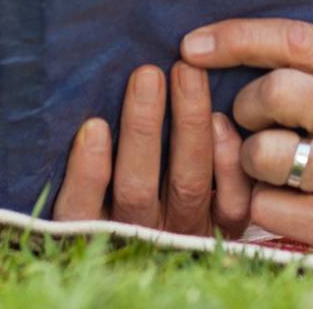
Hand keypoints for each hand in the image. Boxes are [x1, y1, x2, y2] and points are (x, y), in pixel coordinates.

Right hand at [51, 62, 251, 236]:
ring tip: (186, 74)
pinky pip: (230, 203)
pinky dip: (226, 161)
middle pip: (137, 189)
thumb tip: (89, 101)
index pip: (82, 209)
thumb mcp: (90, 187)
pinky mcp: (221, 231)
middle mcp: (138, 238)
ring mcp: (182, 235)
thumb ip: (86, 154)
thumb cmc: (115, 191)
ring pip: (187, 185)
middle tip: (148, 75)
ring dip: (188, 124)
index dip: (87, 172)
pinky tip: (219, 119)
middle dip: (142, 128)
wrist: (169, 237)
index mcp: (94, 231)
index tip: (94, 125)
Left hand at [181, 19, 312, 255]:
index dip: (236, 38)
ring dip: (250, 156)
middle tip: (254, 118)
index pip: (296, 40)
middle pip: (274, 93)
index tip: (193, 46)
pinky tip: (284, 196)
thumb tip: (218, 41)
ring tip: (273, 160)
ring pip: (263, 152)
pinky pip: (266, 205)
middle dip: (247, 105)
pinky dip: (261, 200)